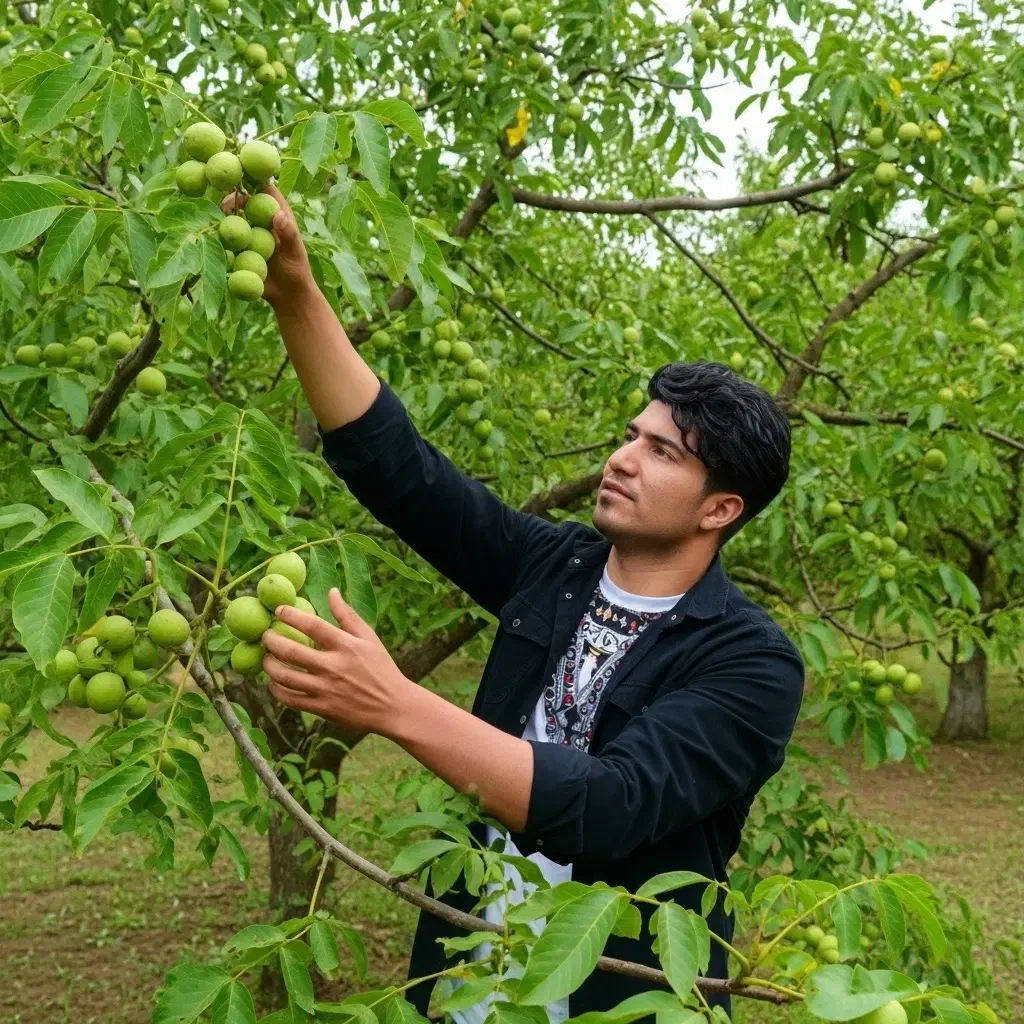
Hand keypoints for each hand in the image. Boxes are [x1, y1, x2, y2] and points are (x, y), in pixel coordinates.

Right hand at [221, 183, 313, 307]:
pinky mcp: (237, 247)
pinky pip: (224, 238)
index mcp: (276, 213)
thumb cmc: (297, 272)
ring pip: (230, 217)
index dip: (252, 178)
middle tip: (224, 206)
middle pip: (242, 199)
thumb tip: (278, 215)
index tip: (239, 177)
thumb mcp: (295, 253)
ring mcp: (247, 233)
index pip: (264, 188)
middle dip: (231, 197)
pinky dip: (216, 235)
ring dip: (220, 215)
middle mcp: (260, 220)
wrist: (287, 296)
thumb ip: (289, 234)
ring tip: (215, 220)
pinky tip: (209, 237)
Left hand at [261, 588, 412, 735]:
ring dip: (269, 666)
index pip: (312, 625)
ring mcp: (326, 690)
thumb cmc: (381, 668)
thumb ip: (348, 615)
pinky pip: (290, 699)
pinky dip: (277, 689)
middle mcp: (333, 667)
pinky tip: (274, 682)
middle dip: (271, 641)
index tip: (278, 611)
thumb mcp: (370, 638)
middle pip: (291, 651)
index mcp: (346, 646)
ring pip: (285, 677)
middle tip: (265, 636)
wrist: (393, 707)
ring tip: (266, 658)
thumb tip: (332, 592)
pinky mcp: (322, 709)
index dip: (291, 615)